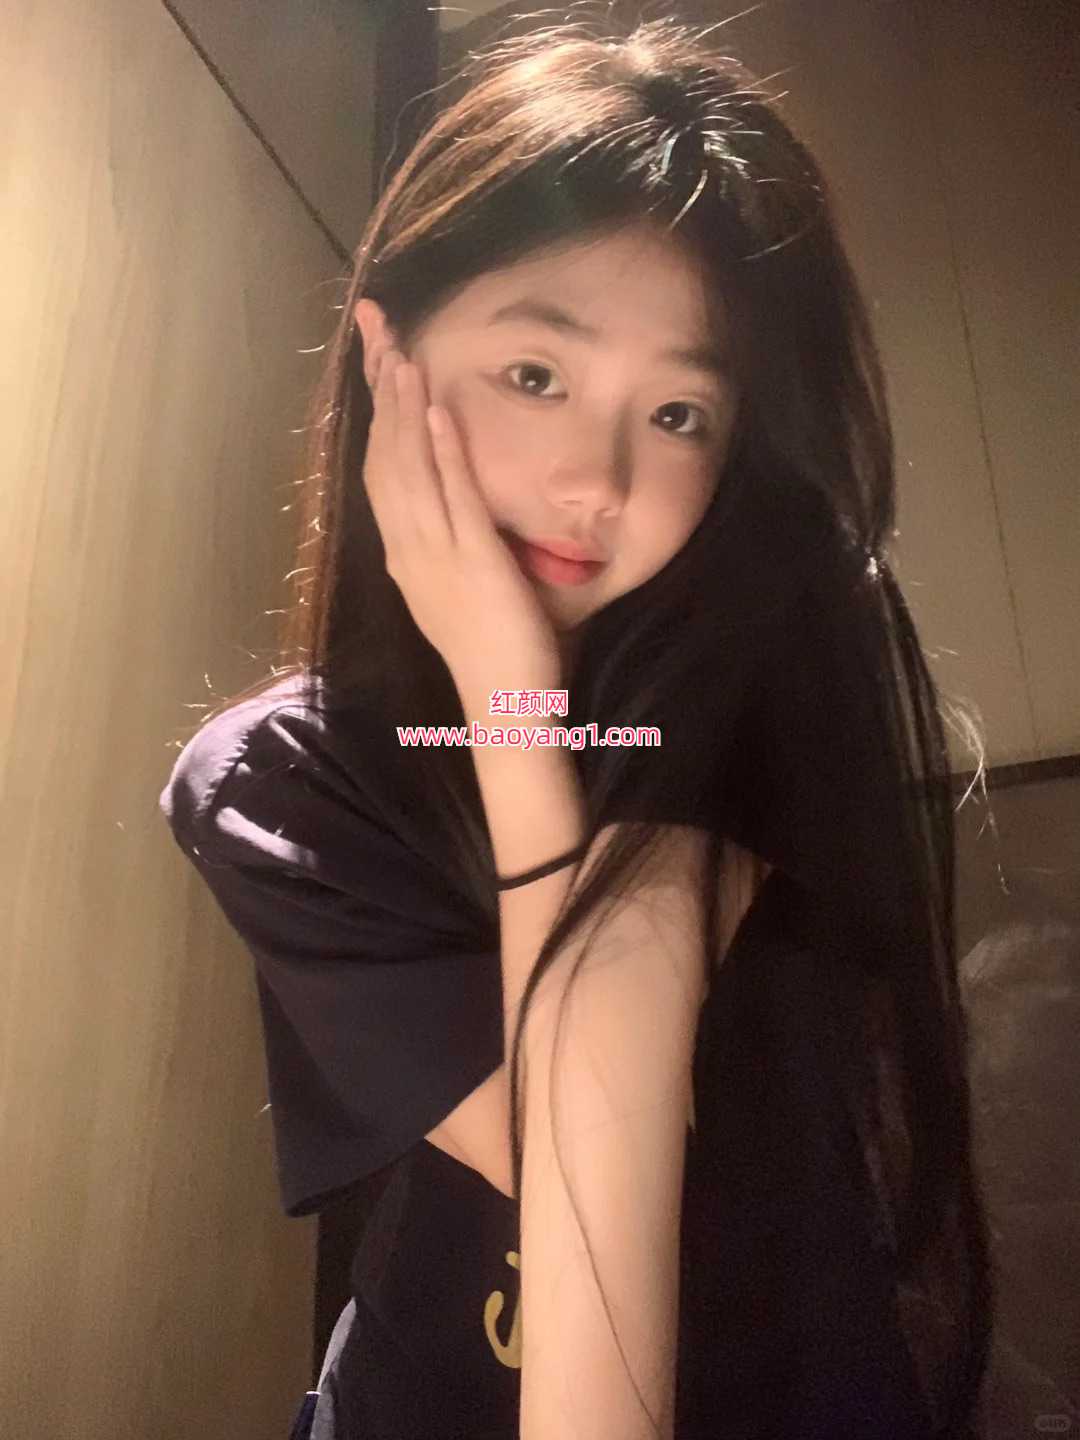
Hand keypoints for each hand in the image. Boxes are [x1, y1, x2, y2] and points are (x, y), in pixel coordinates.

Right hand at [363, 350, 562, 716]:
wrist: (503, 705)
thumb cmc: (490, 650)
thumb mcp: (456, 588)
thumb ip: (448, 544)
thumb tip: (451, 502)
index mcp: (404, 554)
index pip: (380, 469)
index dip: (376, 411)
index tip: (377, 357)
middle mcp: (409, 549)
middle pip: (385, 456)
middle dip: (382, 389)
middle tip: (378, 329)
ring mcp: (438, 556)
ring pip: (412, 470)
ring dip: (405, 408)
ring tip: (402, 354)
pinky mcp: (475, 564)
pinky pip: (455, 499)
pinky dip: (445, 452)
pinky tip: (439, 411)